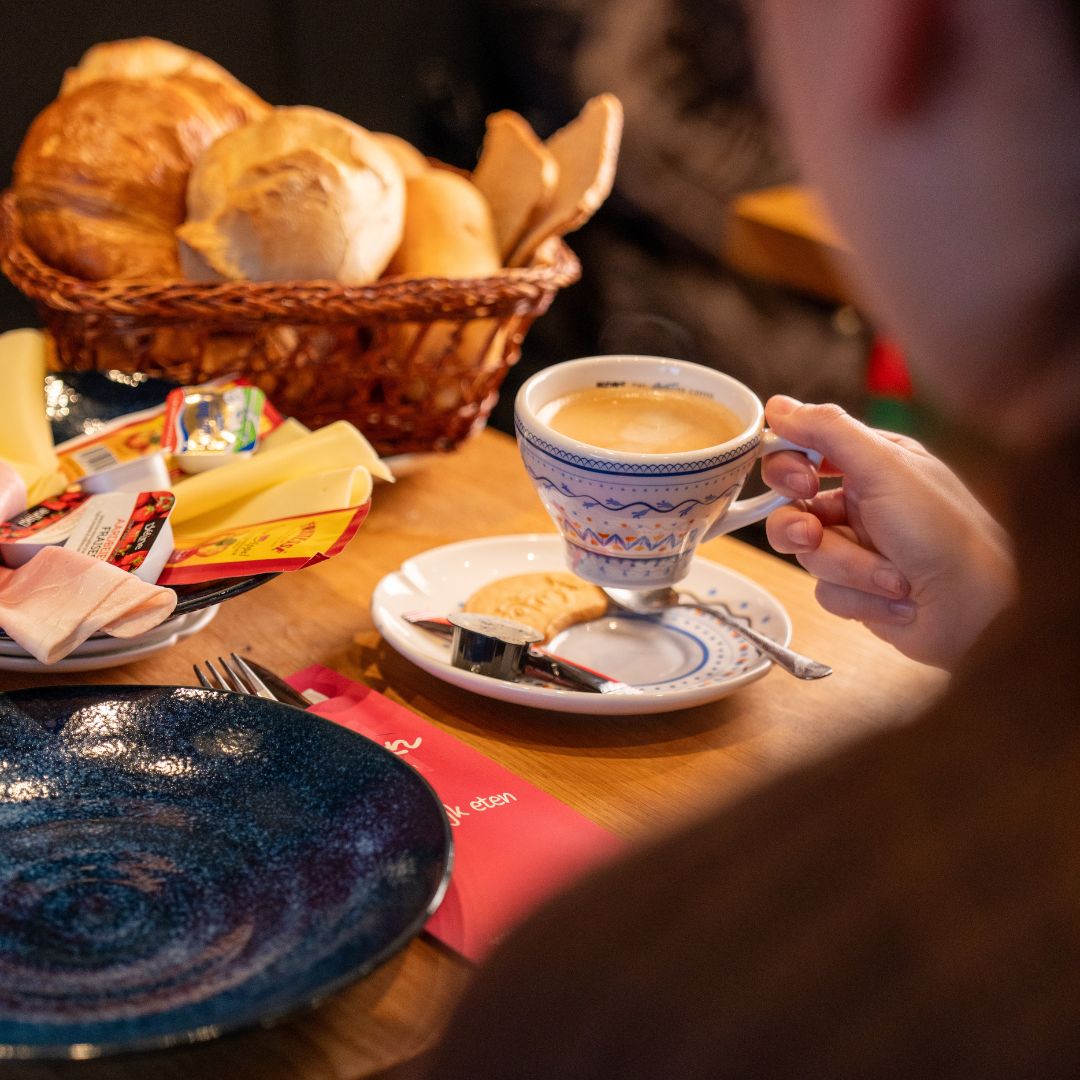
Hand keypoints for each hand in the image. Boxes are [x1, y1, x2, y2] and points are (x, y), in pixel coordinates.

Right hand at [761, 397, 1015, 668]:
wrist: (978, 610)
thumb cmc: (944, 532)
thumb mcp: (885, 466)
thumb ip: (828, 430)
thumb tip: (777, 406)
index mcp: (870, 462)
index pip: (803, 451)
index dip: (787, 467)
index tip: (799, 481)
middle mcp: (860, 502)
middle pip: (790, 507)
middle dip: (798, 526)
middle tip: (813, 532)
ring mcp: (857, 547)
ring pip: (807, 554)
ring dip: (847, 567)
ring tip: (888, 575)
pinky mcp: (857, 589)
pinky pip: (826, 591)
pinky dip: (860, 596)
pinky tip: (897, 597)